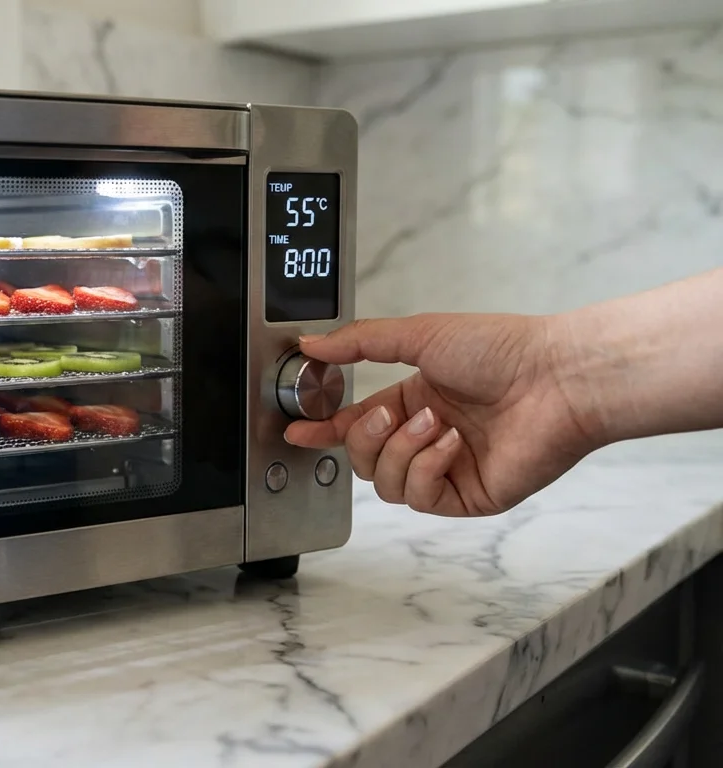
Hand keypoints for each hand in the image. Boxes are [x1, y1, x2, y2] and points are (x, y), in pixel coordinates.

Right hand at [284, 314, 598, 516]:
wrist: (557, 378)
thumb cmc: (502, 350)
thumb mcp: (419, 334)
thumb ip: (359, 341)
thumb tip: (312, 344)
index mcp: (414, 400)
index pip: (355, 424)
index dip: (324, 430)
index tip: (298, 430)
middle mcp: (428, 436)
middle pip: (364, 460)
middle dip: (366, 439)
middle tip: (390, 415)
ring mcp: (448, 468)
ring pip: (387, 483)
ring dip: (402, 451)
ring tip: (437, 424)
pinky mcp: (468, 496)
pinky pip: (419, 497)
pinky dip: (428, 468)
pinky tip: (452, 445)